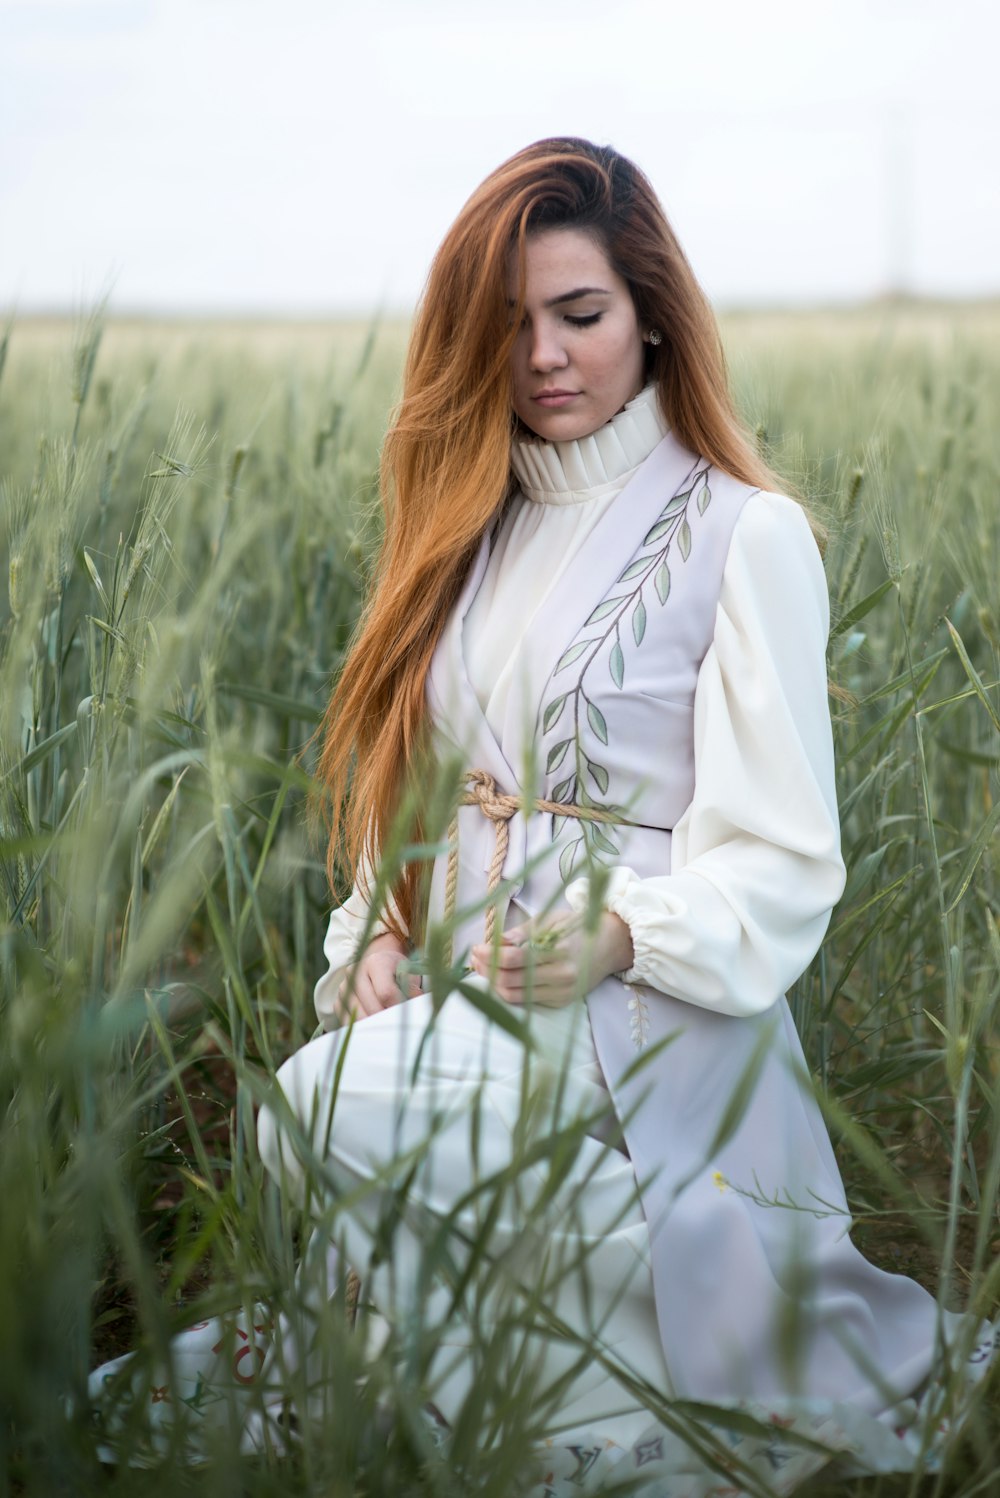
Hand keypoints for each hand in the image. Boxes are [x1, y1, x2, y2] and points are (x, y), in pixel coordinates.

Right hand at [336, 932, 420, 1023]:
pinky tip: (375, 1027)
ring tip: (388, 1025)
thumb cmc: (396, 971)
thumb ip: (413, 987)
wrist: (378, 966)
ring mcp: (343, 989)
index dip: (398, 1007)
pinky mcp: (337, 1003)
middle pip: (372, 1008)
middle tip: (400, 1024)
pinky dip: (363, 1029)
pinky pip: (349, 1024)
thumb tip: (416, 1001)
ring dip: (376, 1026)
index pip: (386, 993)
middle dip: (388, 1019)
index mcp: (374, 962)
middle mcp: (355, 973)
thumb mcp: (409, 973)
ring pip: (360, 1019)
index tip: (408, 1013)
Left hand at [470, 911, 633, 1007]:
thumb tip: (496, 942)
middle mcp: (562, 976)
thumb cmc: (577, 927)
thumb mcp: (551, 920)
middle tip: (475, 957)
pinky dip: (509, 991)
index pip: (516, 959)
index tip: (477, 947)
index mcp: (560, 951)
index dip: (491, 956)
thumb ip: (523, 933)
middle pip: (511, 981)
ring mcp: (562, 992)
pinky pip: (527, 1001)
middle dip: (487, 970)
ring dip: (493, 983)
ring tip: (483, 968)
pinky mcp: (561, 1002)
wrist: (610, 946)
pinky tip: (499, 978)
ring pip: (516, 996)